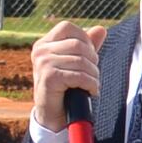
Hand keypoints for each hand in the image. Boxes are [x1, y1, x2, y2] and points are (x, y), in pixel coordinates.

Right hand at [27, 20, 102, 140]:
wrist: (53, 115)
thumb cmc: (65, 87)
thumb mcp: (76, 63)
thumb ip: (87, 46)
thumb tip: (101, 29)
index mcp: (44, 44)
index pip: (68, 28)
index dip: (84, 39)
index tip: (89, 56)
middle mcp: (40, 51)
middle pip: (77, 45)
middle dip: (92, 60)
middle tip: (93, 74)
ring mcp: (43, 64)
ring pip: (81, 61)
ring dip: (93, 75)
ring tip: (92, 84)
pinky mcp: (49, 78)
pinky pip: (79, 76)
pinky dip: (91, 84)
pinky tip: (91, 91)